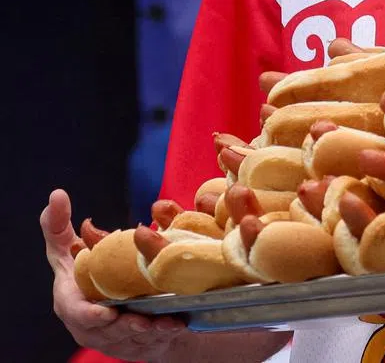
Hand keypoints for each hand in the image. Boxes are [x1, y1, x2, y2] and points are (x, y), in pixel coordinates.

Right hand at [41, 188, 188, 360]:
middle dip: (125, 327)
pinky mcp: (130, 344)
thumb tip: (56, 194)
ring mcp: (109, 337)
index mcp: (70, 300)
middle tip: (146, 320)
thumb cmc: (85, 267)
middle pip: (106, 331)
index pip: (75, 312)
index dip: (90, 316)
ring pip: (128, 339)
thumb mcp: (69, 248)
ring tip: (165, 323)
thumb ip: (57, 226)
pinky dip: (161, 335)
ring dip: (147, 333)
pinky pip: (145, 344)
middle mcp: (87, 323)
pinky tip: (176, 325)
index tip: (108, 313)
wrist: (108, 296)